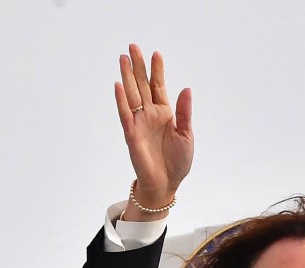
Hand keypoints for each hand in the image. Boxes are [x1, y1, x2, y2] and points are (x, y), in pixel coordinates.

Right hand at [115, 44, 193, 218]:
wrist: (166, 183)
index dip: (157, 70)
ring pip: (132, 95)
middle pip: (142, 85)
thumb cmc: (178, 161)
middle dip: (138, 66)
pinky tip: (119, 85)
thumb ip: (184, 112)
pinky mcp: (131, 134)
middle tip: (132, 47)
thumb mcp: (186, 134)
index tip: (156, 53)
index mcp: (164, 113)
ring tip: (123, 59)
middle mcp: (150, 114)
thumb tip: (186, 88)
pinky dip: (121, 100)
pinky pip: (124, 114)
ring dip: (127, 77)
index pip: (158, 86)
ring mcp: (139, 123)